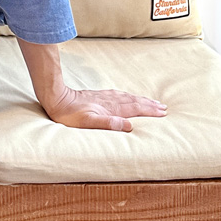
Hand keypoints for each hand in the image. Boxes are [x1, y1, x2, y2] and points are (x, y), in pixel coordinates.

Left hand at [41, 86, 167, 131]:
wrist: (57, 99)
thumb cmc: (70, 115)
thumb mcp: (88, 122)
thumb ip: (108, 123)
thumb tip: (129, 126)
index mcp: (111, 108)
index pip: (135, 109)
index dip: (150, 111)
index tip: (163, 112)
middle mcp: (110, 101)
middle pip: (135, 101)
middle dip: (150, 104)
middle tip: (164, 107)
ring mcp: (104, 97)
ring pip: (128, 97)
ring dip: (141, 100)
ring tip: (151, 102)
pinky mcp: (98, 95)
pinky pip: (119, 95)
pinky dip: (128, 96)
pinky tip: (128, 97)